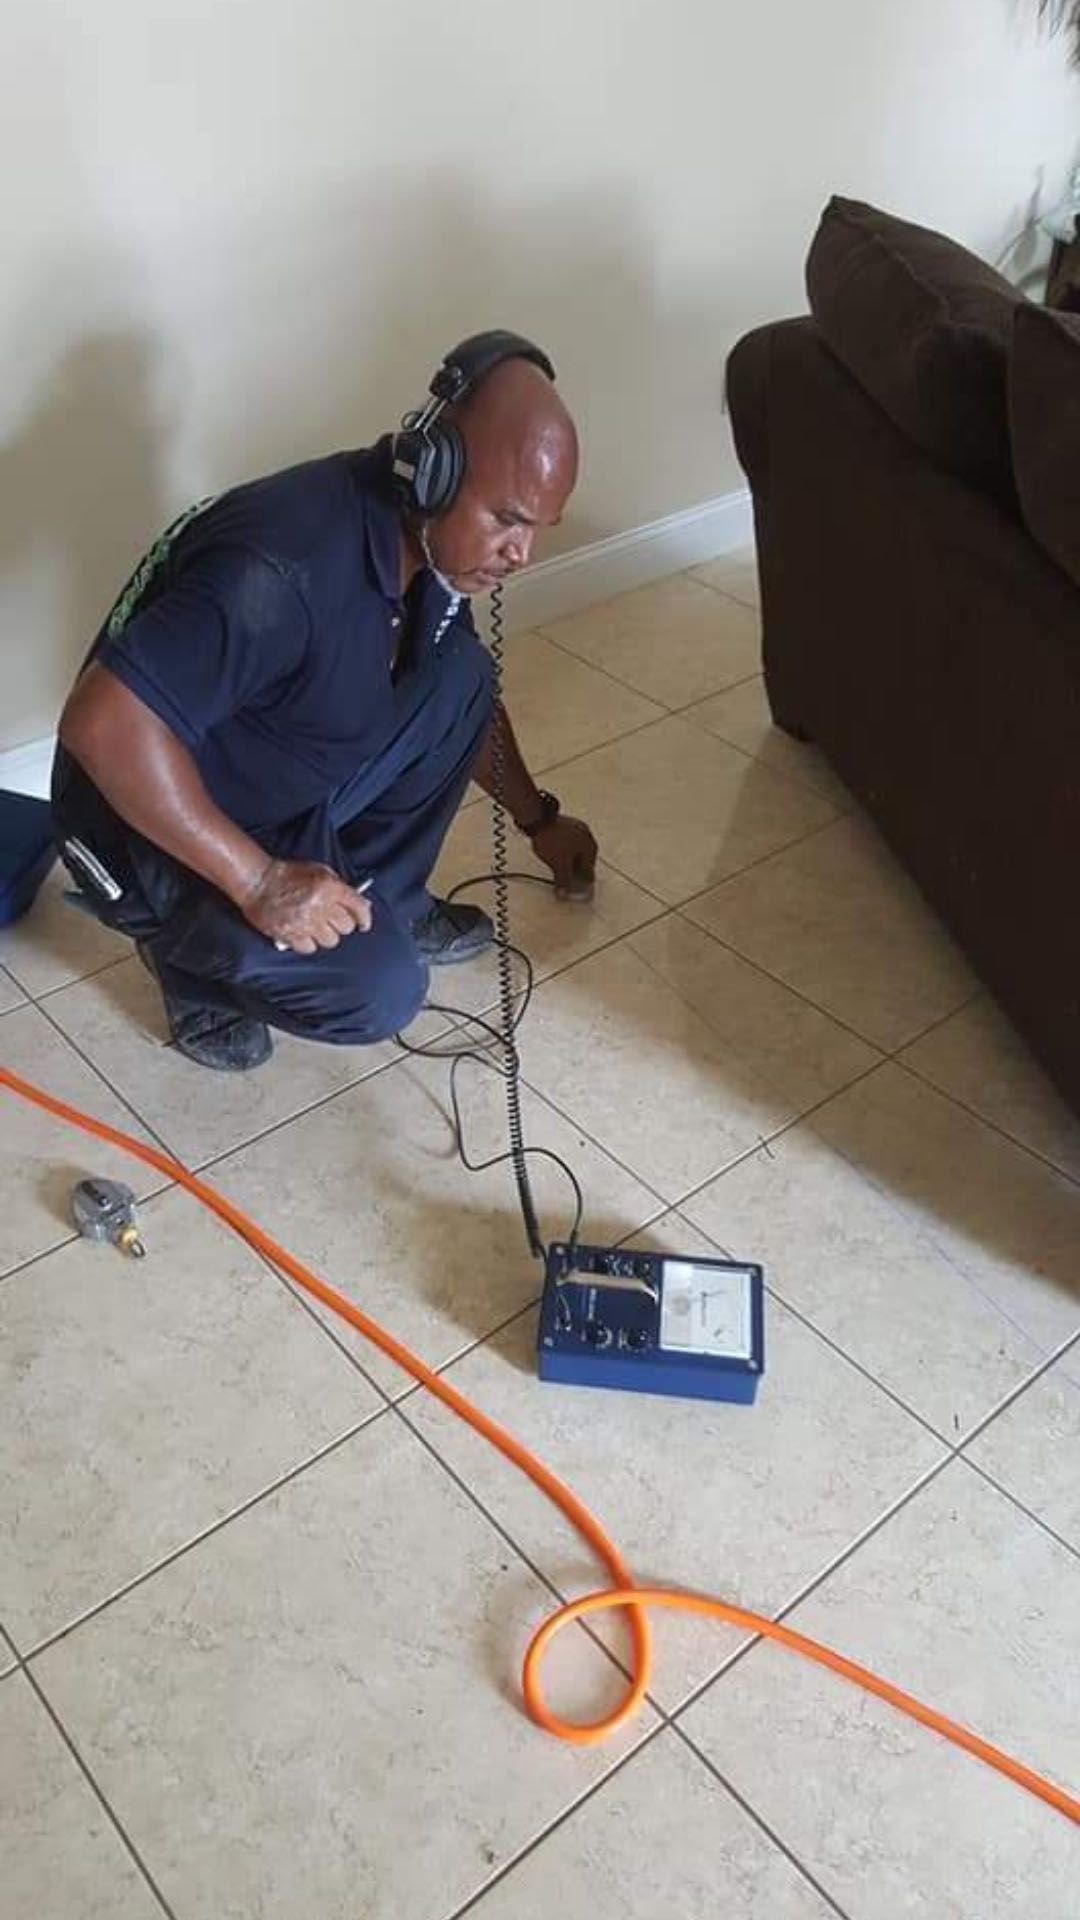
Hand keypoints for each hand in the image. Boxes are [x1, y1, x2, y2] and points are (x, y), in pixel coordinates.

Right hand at [241, 859, 372, 954]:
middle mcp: (321, 906)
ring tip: (316, 926)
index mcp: (330, 887)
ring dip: (326, 935)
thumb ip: (340, 886)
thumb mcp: (319, 870)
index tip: (364, 924)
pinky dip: (308, 942)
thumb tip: (360, 903)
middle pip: (346, 927)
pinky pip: (310, 948)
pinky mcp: (291, 935)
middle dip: (342, 924)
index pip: (358, 907)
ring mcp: (306, 923)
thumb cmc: (287, 874)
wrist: (257, 881)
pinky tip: (303, 933)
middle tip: (332, 920)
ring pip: (331, 940)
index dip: (364, 918)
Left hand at [530, 815, 597, 900]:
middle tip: (564, 881)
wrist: (538, 818)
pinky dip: (563, 852)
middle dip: (574, 872)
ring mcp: (578, 829)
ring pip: (575, 852)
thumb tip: (564, 895)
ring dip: (568, 862)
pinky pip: (568, 843)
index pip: (589, 872)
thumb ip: (564, 881)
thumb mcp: (559, 864)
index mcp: (591, 847)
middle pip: (583, 862)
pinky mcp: (567, 824)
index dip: (581, 884)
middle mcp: (588, 837)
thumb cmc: (552, 841)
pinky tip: (555, 855)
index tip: (573, 891)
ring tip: (557, 868)